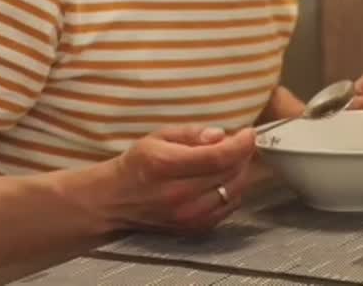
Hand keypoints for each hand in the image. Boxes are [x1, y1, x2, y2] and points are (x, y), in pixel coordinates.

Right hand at [78, 124, 257, 233]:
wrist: (115, 200)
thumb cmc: (137, 164)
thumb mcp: (158, 137)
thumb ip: (191, 134)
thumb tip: (219, 134)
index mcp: (167, 166)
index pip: (218, 157)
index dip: (241, 144)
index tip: (248, 133)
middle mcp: (178, 194)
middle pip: (230, 174)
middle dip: (242, 156)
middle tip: (239, 144)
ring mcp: (187, 216)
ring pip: (233, 192)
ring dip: (240, 173)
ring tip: (230, 161)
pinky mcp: (194, 228)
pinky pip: (228, 208)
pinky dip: (232, 191)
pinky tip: (223, 180)